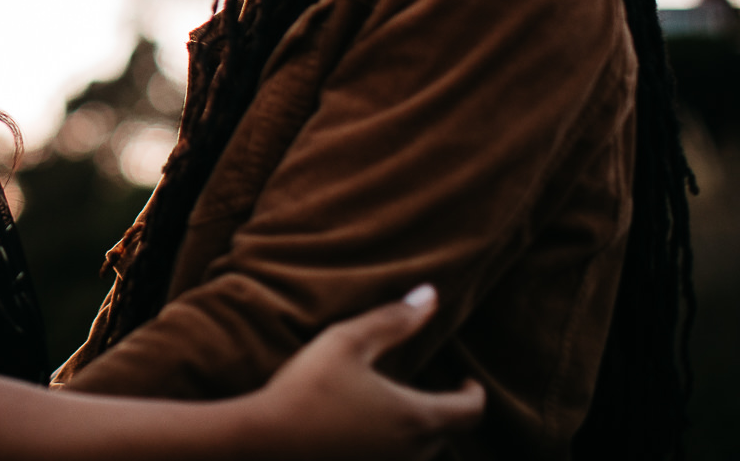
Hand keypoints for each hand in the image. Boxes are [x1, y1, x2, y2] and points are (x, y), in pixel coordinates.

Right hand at [243, 286, 484, 459]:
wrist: (264, 441)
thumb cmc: (308, 388)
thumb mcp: (347, 342)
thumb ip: (392, 320)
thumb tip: (430, 295)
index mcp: (416, 417)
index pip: (470, 410)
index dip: (475, 393)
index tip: (466, 379)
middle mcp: (411, 452)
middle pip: (447, 433)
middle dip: (447, 410)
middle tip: (435, 389)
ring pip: (421, 451)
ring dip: (420, 430)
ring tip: (400, 407)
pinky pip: (394, 459)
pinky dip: (395, 443)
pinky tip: (370, 428)